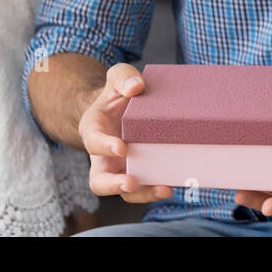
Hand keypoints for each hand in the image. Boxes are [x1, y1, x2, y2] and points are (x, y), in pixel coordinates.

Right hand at [79, 63, 172, 203]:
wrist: (127, 105)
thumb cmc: (120, 92)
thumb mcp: (118, 77)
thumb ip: (123, 76)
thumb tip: (136, 87)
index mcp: (94, 130)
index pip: (93, 143)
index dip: (104, 147)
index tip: (121, 146)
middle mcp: (104, 156)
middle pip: (99, 182)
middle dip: (114, 185)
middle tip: (131, 182)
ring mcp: (122, 168)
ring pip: (126, 192)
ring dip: (143, 194)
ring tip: (164, 189)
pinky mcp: (142, 172)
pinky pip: (148, 186)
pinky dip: (160, 188)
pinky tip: (177, 182)